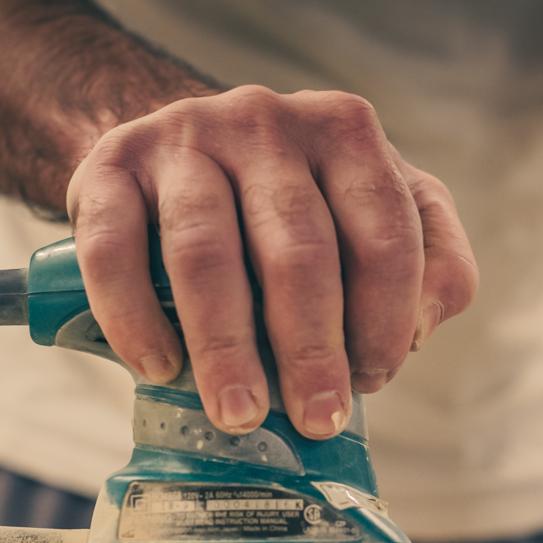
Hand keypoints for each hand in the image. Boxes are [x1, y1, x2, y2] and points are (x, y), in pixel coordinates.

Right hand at [66, 85, 478, 437]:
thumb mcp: (380, 212)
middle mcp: (266, 121)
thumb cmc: (293, 204)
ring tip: (237, 413)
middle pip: (297, 247)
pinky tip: (158, 367)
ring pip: (205, 251)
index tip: (372, 380)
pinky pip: (114, 248)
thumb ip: (432, 263)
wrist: (179, 150)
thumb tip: (417, 331)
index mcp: (346, 133)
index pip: (384, 232)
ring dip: (225, 346)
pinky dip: (135, 315)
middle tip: (314, 420)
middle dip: (310, 348)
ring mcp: (184, 137)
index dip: (384, 317)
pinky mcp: (110, 165)